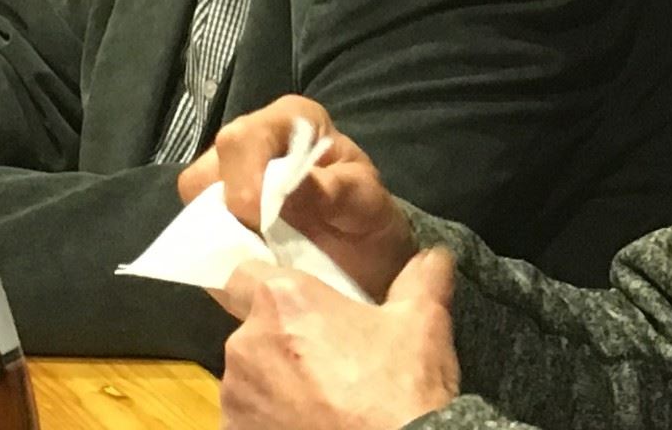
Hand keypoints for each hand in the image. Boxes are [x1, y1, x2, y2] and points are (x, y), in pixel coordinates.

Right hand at [181, 96, 415, 301]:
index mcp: (290, 123)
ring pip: (194, 210)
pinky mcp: (218, 225)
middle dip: (225, 214)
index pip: (243, 137)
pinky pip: (197, 242)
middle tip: (259, 245)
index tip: (256, 218)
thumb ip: (333, 190)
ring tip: (259, 257)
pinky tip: (248, 269)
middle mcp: (251, 147)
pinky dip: (216, 260)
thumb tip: (289, 187)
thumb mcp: (366, 200)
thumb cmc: (368, 213)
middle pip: (204, 173)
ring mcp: (228, 187)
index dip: (242, 177)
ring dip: (218, 239)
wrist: (369, 252)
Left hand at [219, 249, 459, 429]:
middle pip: (253, 328)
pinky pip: (249, 417)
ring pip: (250, 375)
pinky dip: (271, 419)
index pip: (244, 273)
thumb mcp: (423, 321)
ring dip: (275, 380)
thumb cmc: (400, 389)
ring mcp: (237, 398)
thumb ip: (422, 277)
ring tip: (321, 397)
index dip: (268, 284)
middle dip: (282, 337)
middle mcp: (245, 344)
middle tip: (327, 354)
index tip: (294, 300)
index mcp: (283, 301)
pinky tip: (310, 422)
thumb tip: (434, 257)